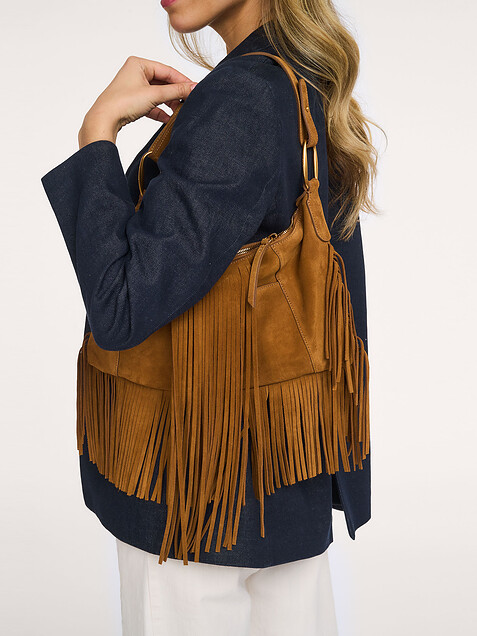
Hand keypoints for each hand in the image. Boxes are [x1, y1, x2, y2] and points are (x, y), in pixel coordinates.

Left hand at [78, 56, 196, 147]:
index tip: (194, 89)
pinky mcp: (133, 102)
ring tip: (179, 111)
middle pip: (163, 82)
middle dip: (175, 94)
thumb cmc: (122, 102)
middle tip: (188, 102)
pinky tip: (168, 119)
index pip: (167, 70)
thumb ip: (176, 91)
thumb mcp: (154, 95)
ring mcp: (134, 88)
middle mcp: (136, 73)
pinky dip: (160, 111)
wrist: (104, 120)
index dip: (182, 81)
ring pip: (158, 94)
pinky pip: (151, 104)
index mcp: (139, 64)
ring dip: (169, 103)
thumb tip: (193, 87)